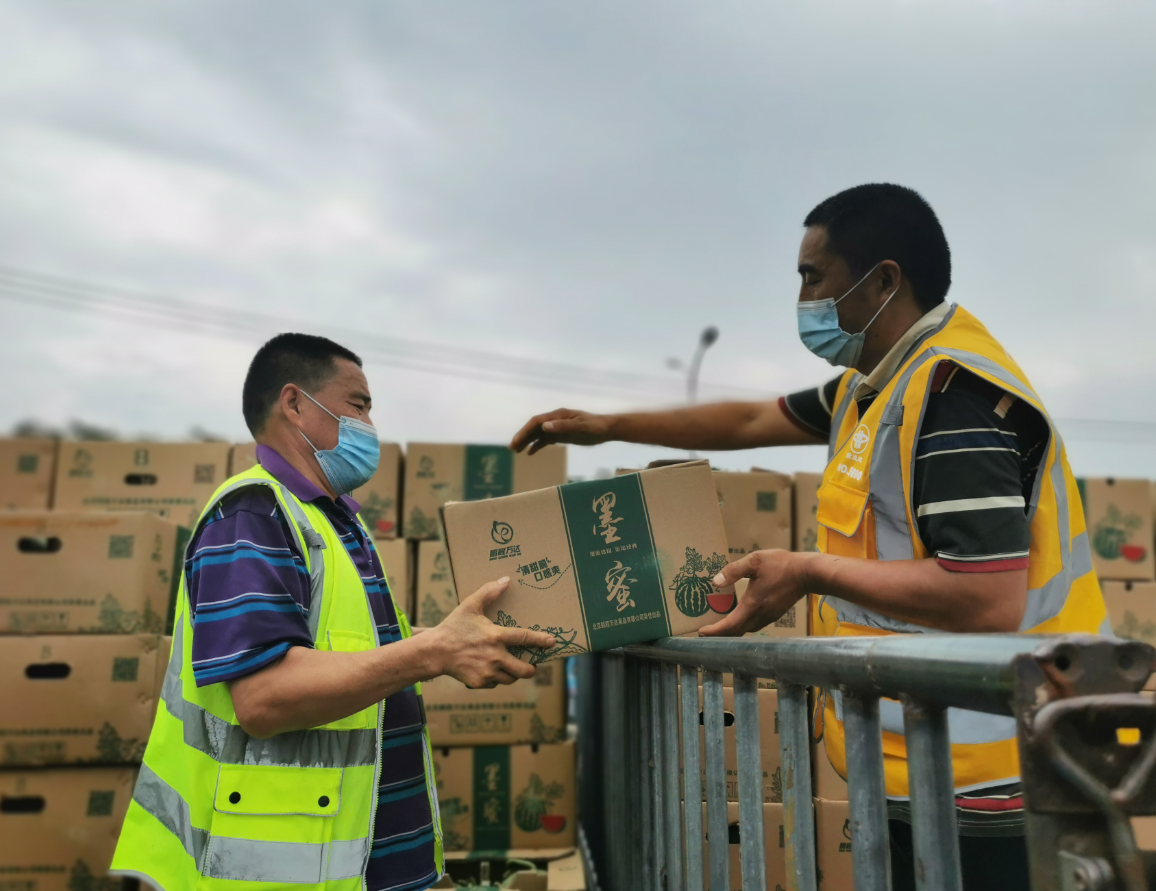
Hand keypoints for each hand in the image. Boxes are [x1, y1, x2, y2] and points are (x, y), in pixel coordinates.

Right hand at [429, 578, 556, 687]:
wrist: (434, 651)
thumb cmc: (454, 626)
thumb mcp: (470, 605)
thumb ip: (488, 592)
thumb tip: (506, 580)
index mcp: (495, 636)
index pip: (524, 638)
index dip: (540, 640)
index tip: (552, 642)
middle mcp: (495, 656)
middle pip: (524, 669)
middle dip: (531, 668)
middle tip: (532, 664)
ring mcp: (488, 672)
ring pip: (511, 678)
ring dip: (514, 674)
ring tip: (512, 667)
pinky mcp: (479, 683)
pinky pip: (495, 683)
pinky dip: (496, 678)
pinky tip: (490, 670)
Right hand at [510, 408, 612, 454]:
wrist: (606, 429)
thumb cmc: (595, 426)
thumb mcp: (580, 427)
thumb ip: (563, 426)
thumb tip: (545, 426)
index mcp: (558, 415)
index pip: (537, 422)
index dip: (525, 431)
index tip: (517, 441)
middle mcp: (556, 420)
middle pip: (534, 428)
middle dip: (522, 437)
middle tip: (511, 448)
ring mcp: (558, 427)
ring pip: (538, 434)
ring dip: (527, 441)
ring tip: (516, 451)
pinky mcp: (562, 435)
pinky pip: (546, 440)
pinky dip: (537, 445)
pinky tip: (530, 453)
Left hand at [698, 550, 812, 636]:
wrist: (808, 573)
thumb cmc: (781, 565)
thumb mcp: (755, 561)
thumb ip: (733, 571)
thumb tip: (715, 582)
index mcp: (752, 605)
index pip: (730, 626)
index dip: (715, 631)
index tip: (701, 631)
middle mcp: (760, 615)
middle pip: (736, 631)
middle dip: (720, 633)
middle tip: (706, 629)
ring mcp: (769, 617)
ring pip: (746, 629)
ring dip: (732, 629)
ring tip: (718, 623)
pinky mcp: (774, 614)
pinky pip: (754, 624)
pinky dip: (742, 624)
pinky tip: (738, 615)